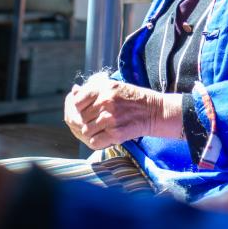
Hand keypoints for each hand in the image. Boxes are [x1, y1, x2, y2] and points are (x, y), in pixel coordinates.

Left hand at [63, 73, 182, 149]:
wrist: (154, 111)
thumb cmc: (131, 99)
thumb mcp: (113, 87)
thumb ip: (92, 89)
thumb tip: (73, 92)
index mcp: (104, 88)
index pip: (77, 101)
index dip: (80, 107)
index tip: (88, 109)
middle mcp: (105, 102)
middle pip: (81, 117)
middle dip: (87, 120)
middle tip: (98, 120)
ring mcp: (110, 119)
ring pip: (86, 131)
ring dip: (93, 132)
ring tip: (104, 128)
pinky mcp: (116, 134)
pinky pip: (95, 142)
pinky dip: (98, 141)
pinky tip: (107, 135)